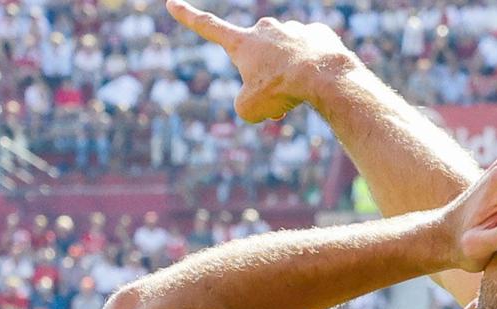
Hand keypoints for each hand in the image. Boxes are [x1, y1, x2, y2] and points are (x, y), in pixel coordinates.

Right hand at [166, 0, 358, 121]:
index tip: (172, 3)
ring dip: (291, 77)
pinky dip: (314, 70)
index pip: (208, 27)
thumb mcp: (250, 109)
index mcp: (242, 43)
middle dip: (267, 79)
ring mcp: (294, 28)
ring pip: (289, 59)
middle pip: (260, 60)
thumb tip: (266, 98)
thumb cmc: (281, 91)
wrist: (324, 76)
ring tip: (302, 91)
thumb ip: (246, 104)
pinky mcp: (319, 33)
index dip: (188, 16)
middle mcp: (266, 29)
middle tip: (278, 98)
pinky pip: (313, 55)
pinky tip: (321, 79)